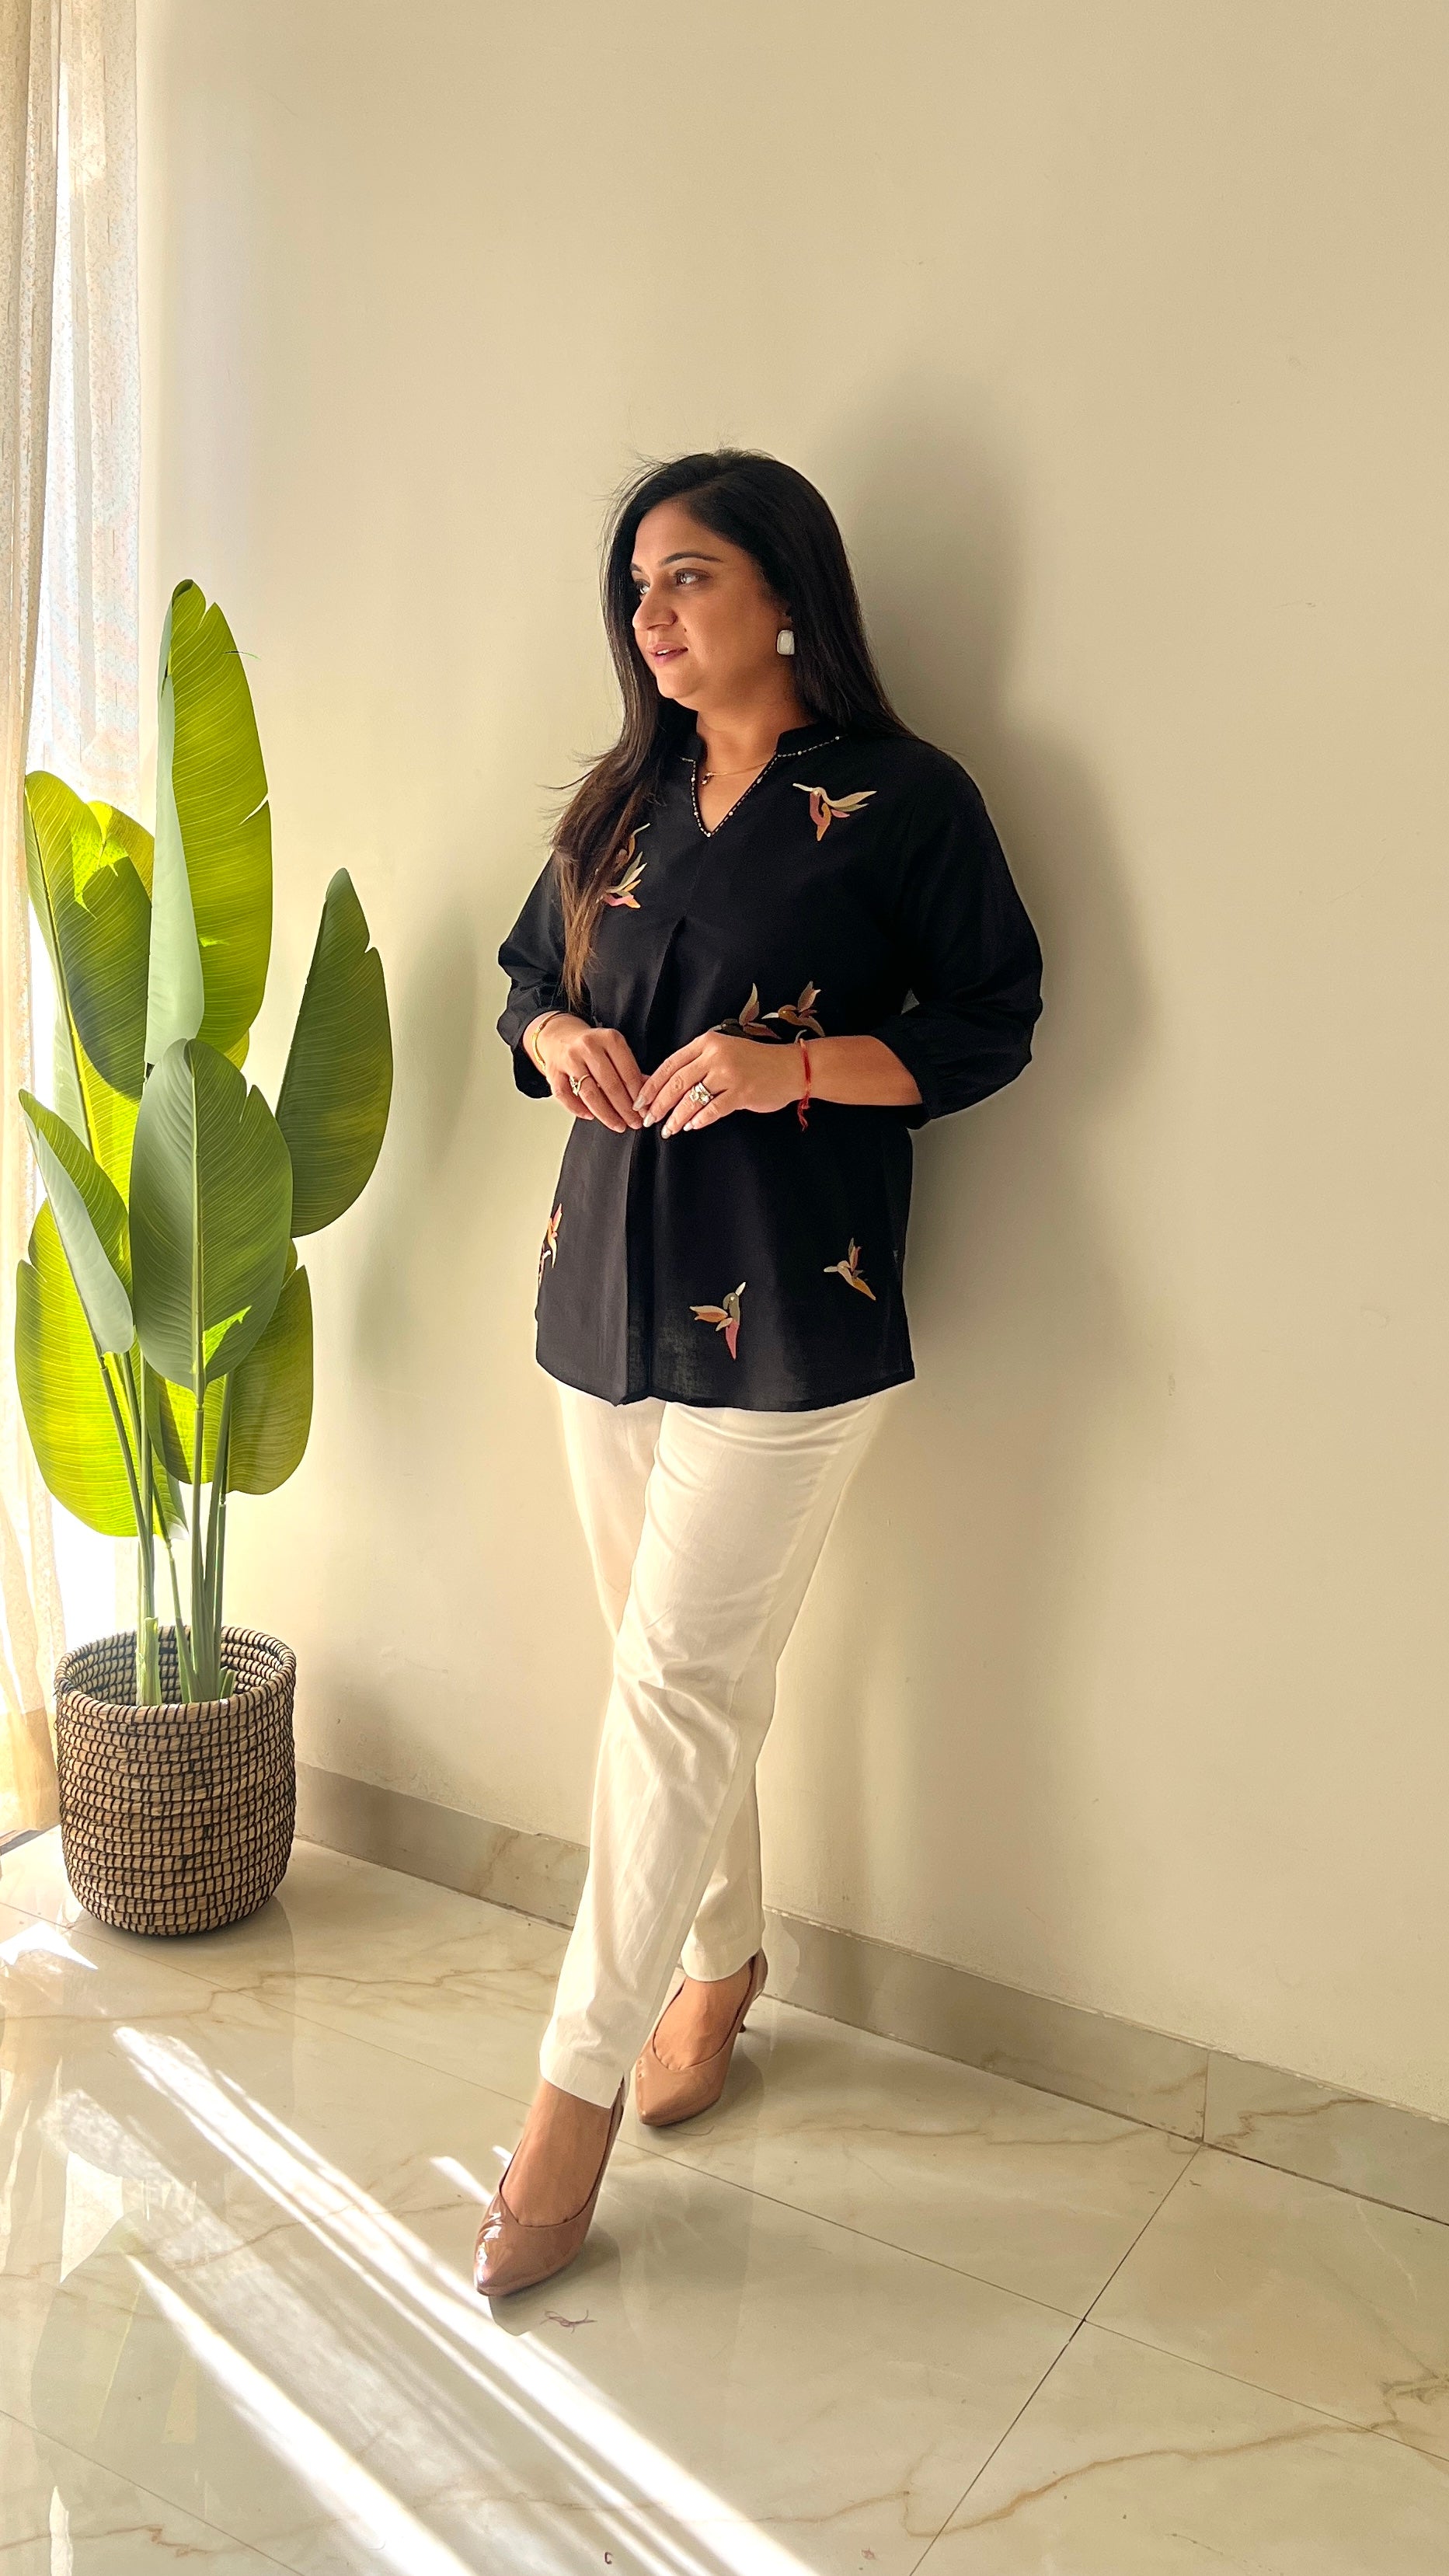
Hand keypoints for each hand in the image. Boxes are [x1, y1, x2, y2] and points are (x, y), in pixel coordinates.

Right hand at [532, 1013, 644, 1130]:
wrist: (559, 1036)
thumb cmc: (591, 1046)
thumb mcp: (614, 1050)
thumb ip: (630, 1070)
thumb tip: (647, 1094)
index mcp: (609, 1039)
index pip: (628, 1072)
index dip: (638, 1095)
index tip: (644, 1110)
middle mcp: (588, 1047)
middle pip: (610, 1084)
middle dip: (625, 1109)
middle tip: (634, 1122)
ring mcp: (569, 1059)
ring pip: (589, 1093)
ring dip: (606, 1114)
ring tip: (618, 1124)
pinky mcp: (553, 1072)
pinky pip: (565, 1096)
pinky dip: (578, 1109)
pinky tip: (590, 1116)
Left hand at [634, 1032, 805, 1136]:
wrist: (791, 1068)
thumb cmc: (754, 1062)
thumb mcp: (723, 1052)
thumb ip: (697, 1064)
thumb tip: (664, 1087)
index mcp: (707, 1043)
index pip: (670, 1064)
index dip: (651, 1085)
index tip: (640, 1101)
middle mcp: (715, 1055)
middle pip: (677, 1083)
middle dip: (659, 1104)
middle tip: (648, 1120)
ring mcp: (729, 1074)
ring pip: (691, 1099)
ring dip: (676, 1117)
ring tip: (668, 1130)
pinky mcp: (742, 1093)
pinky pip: (712, 1110)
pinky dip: (699, 1120)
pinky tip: (691, 1126)